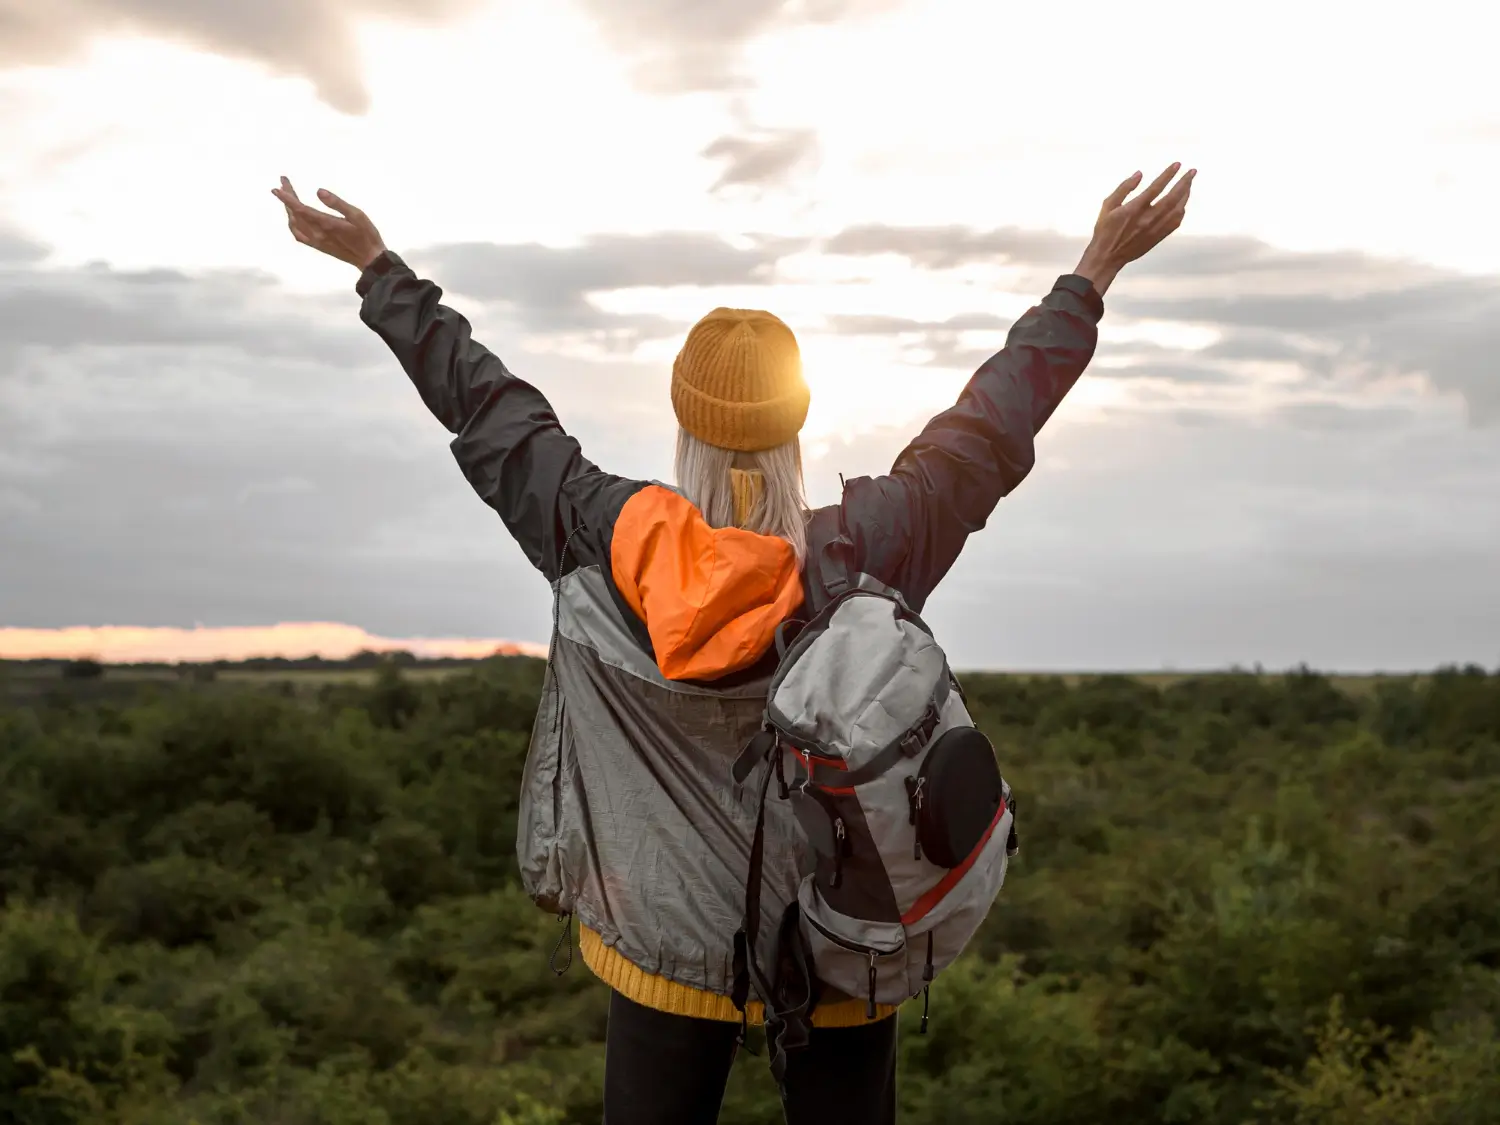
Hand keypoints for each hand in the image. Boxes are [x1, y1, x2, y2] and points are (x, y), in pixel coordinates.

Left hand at [270, 177, 386, 269]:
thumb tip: (318, 191)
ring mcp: (316, 241)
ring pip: (294, 225)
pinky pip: (299, 235)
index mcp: (326, 224)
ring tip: (288, 197)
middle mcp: (317, 234)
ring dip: (288, 211)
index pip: (300, 209)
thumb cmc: (367, 236)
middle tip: (284, 183)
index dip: (287, 198)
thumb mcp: (357, 215)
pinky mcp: (318, 246)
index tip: (277, 187)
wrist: (370, 259)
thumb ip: (337, 203)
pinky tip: (293, 218)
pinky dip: (292, 224)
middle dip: (287, 199)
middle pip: (295, 214)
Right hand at [1074, 163, 1194, 294]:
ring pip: (1177, 210)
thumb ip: (1124, 188)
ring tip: (1189, 185)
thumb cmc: (1105, 230)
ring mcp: (1155, 228)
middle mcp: (1148, 218)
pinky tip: (1182, 204)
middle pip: (1173, 197)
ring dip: (1185, 195)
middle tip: (1192, 171)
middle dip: (1185, 182)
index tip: (1177, 165)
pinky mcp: (1158, 237)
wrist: (1108, 257)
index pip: (1157, 187)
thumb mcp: (1108, 205)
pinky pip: (1176, 223)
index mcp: (1135, 208)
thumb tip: (1139, 174)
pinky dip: (1182, 211)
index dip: (1168, 174)